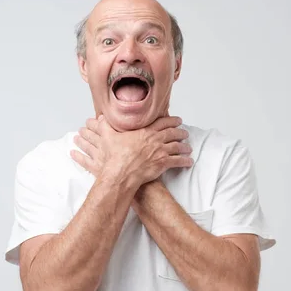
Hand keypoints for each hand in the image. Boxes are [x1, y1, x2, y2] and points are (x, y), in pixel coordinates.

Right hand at [70, 115, 192, 188]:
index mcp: (144, 132)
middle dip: (180, 132)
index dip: (171, 120)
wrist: (120, 173)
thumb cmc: (115, 157)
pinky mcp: (163, 164)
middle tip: (185, 132)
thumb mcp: (107, 137)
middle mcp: (155, 140)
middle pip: (172, 133)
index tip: (177, 120)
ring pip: (177, 146)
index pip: (162, 122)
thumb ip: (106, 126)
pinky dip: (185, 161)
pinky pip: (178, 161)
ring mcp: (160, 152)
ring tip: (188, 147)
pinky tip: (189, 162)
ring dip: (184, 147)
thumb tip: (101, 118)